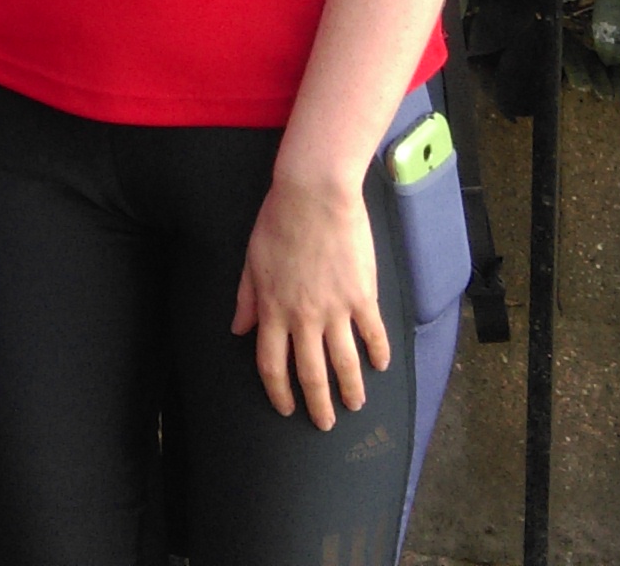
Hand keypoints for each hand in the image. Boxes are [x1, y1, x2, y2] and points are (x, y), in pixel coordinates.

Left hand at [232, 172, 390, 429]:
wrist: (314, 195)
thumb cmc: (277, 221)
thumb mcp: (251, 261)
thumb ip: (247, 299)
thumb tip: (239, 330)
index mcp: (273, 310)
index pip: (272, 365)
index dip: (279, 392)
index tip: (287, 408)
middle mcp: (303, 317)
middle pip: (310, 373)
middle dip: (318, 405)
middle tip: (326, 424)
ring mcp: (335, 309)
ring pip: (343, 362)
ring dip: (350, 389)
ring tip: (355, 405)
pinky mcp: (362, 296)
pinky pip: (372, 334)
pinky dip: (377, 353)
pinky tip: (380, 366)